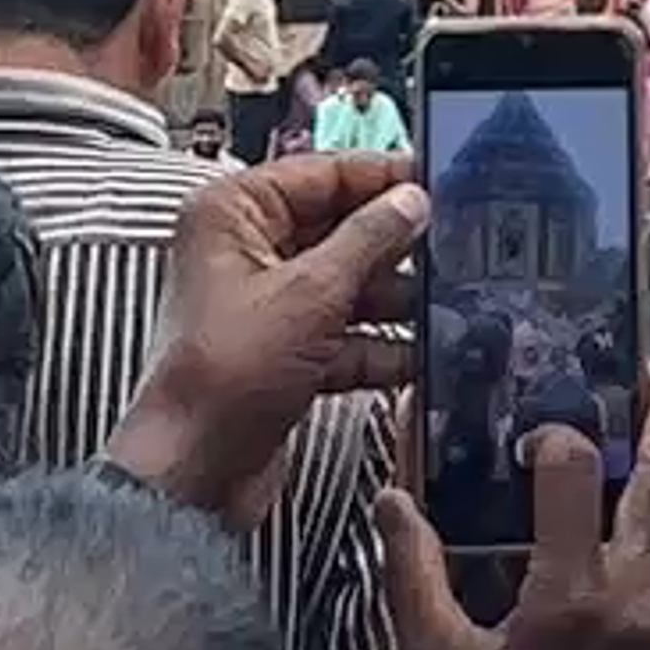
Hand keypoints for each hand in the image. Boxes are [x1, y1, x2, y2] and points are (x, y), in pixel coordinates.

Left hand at [104, 151, 423, 532]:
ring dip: (393, 300)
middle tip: (452, 245)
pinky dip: (378, 348)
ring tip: (447, 301)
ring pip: (346, 286)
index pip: (319, 174)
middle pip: (337, 230)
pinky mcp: (284, 357)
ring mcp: (267, 309)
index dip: (380, 178)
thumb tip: (409, 201)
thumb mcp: (310, 294)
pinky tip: (420, 356)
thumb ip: (367, 240)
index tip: (435, 182)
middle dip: (393, 245)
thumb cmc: (223, 378)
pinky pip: (342, 337)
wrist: (197, 475)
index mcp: (233, 215)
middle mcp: (245, 254)